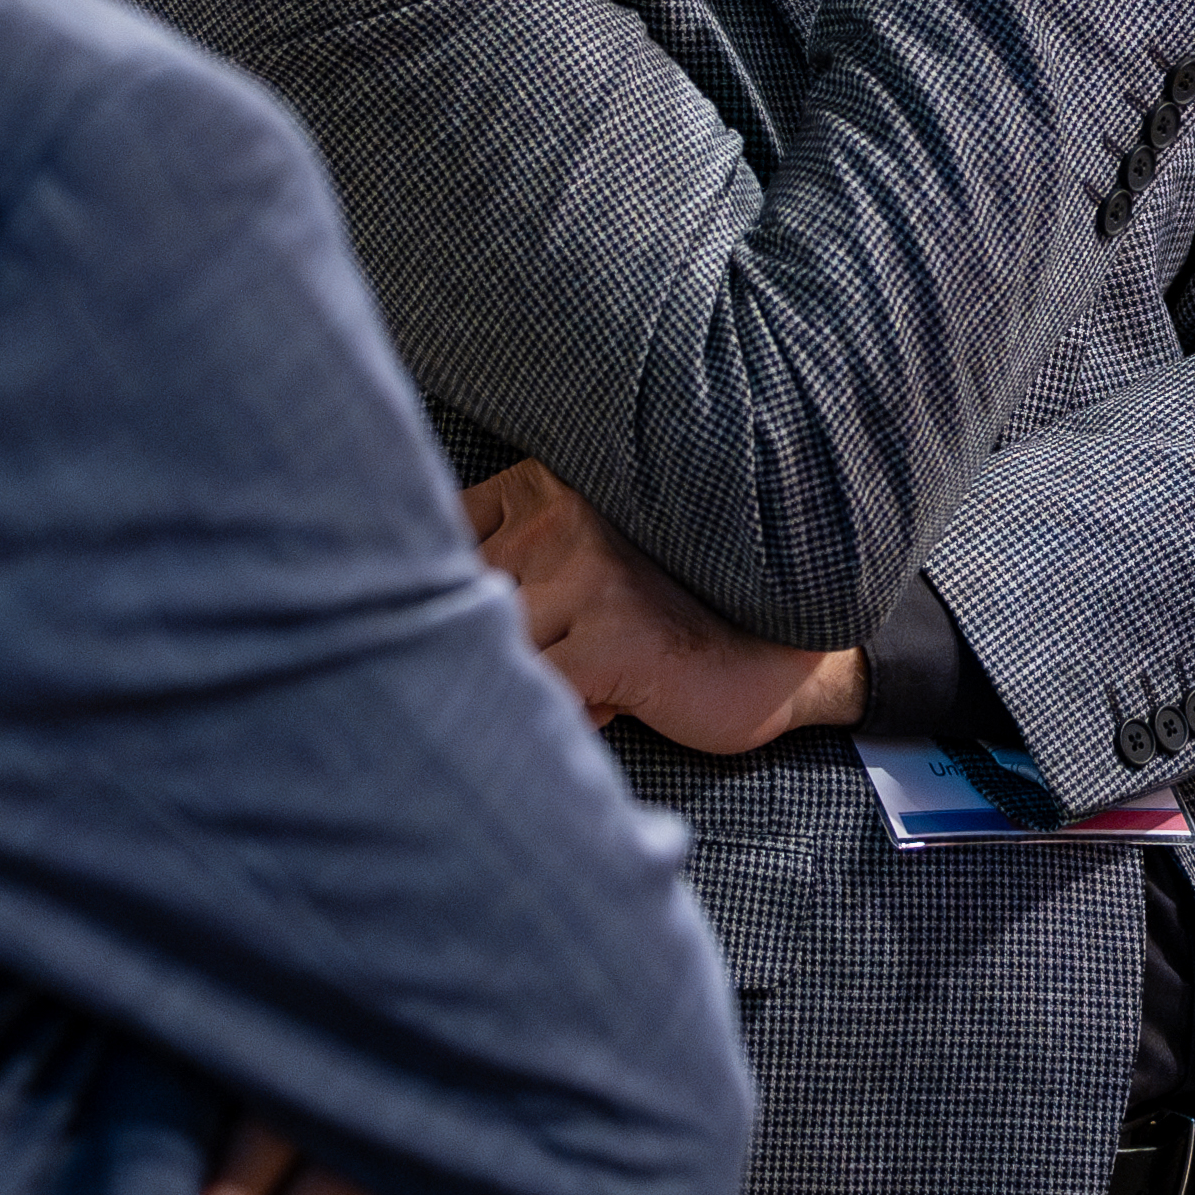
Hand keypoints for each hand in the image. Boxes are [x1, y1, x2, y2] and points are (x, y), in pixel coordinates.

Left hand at [467, 464, 864, 754]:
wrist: (782, 660)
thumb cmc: (672, 617)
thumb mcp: (583, 566)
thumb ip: (513, 564)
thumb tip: (412, 607)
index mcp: (552, 483)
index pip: (452, 533)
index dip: (468, 592)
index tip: (517, 617)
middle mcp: (566, 513)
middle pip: (466, 598)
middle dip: (505, 644)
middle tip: (573, 656)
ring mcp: (589, 572)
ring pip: (496, 644)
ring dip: (535, 678)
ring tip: (597, 676)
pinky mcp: (611, 636)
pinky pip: (538, 690)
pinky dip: (564, 710)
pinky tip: (614, 699)